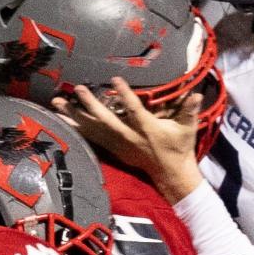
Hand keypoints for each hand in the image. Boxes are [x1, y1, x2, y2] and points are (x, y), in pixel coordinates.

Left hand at [53, 78, 203, 201]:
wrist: (171, 175)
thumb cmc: (180, 148)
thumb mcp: (188, 129)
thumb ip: (190, 111)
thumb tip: (196, 95)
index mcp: (147, 130)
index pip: (134, 110)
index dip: (125, 95)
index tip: (115, 80)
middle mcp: (129, 138)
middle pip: (106, 120)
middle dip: (91, 105)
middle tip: (77, 89)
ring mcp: (119, 145)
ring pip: (93, 130)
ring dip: (74, 116)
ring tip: (56, 103)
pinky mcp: (114, 150)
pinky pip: (92, 138)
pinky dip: (77, 129)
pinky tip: (61, 120)